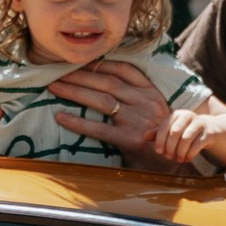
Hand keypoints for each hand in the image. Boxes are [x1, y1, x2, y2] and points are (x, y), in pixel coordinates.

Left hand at [43, 58, 172, 156]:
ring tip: (54, 87)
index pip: (124, 69)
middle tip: (58, 72)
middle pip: (107, 82)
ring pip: (101, 100)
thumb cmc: (156, 136)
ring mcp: (137, 121)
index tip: (80, 61)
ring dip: (74, 92)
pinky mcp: (128, 140)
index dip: (100, 63)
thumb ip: (135, 95)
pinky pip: (98, 128)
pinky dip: (77, 122)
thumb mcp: (153, 109)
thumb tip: (102, 79)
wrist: (171, 165)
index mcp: (151, 92)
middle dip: (80, 75)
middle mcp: (145, 102)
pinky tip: (60, 117)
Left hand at [147, 103, 224, 176]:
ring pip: (186, 139)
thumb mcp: (172, 129)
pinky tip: (187, 159)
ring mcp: (199, 123)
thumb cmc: (185, 130)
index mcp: (176, 114)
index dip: (160, 140)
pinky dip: (190, 154)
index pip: (165, 126)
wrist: (209, 129)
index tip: (158, 151)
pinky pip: (197, 145)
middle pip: (175, 132)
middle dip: (170, 147)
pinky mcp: (208, 133)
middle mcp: (188, 116)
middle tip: (168, 157)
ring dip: (180, 152)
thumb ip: (159, 133)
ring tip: (178, 159)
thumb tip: (145, 136)